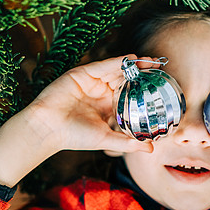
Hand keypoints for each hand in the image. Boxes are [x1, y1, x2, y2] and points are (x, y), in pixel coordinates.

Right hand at [28, 54, 157, 155]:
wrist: (48, 129)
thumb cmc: (74, 137)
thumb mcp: (106, 140)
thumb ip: (128, 143)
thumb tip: (151, 149)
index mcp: (108, 105)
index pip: (131, 92)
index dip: (145, 87)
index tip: (161, 83)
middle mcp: (102, 91)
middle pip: (126, 78)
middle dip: (143, 71)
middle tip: (160, 66)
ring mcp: (92, 81)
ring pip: (116, 70)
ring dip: (133, 64)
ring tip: (150, 61)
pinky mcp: (81, 74)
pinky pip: (102, 66)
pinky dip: (117, 62)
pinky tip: (131, 60)